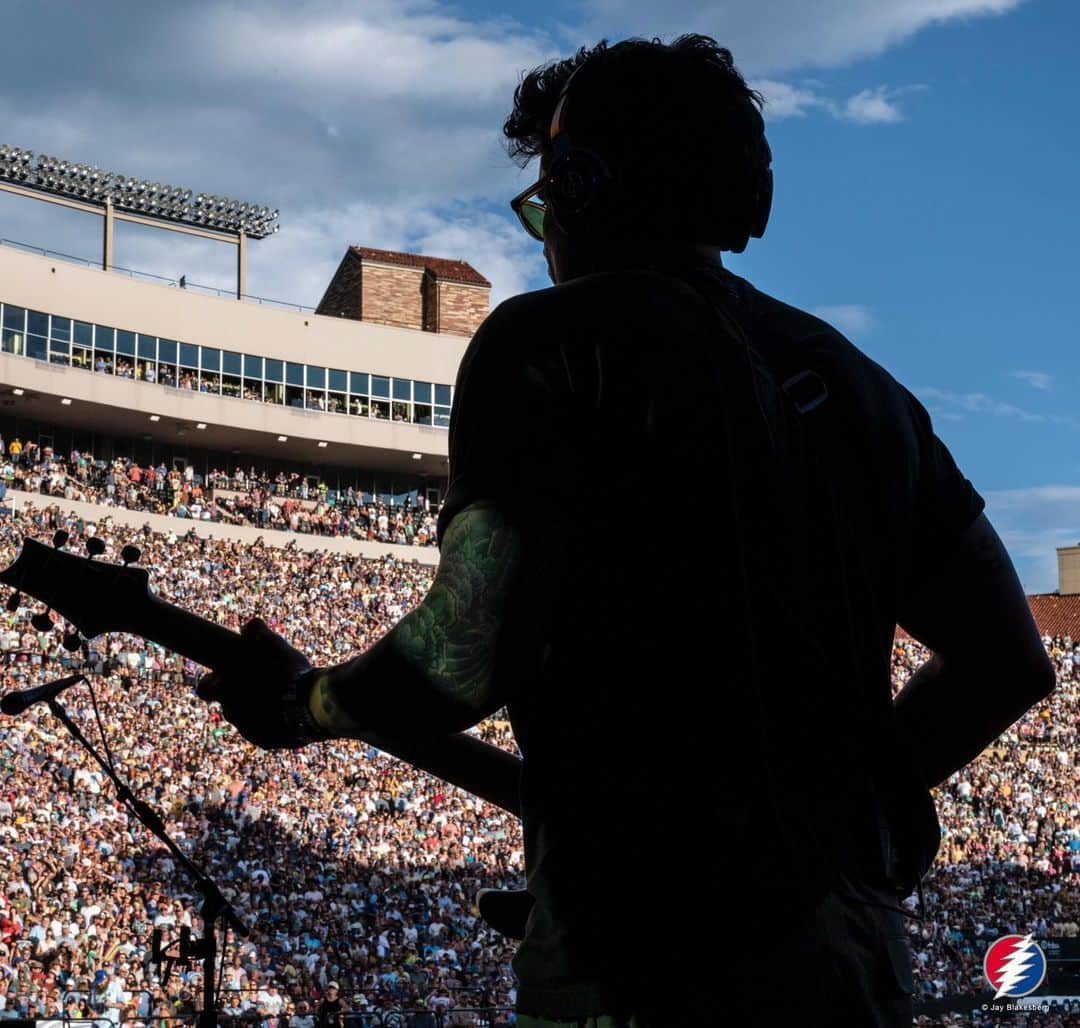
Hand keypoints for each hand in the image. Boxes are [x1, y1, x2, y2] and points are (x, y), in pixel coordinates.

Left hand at [196, 618, 315, 749]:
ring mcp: (249, 732)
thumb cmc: (288, 672)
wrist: (314, 707)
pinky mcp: (268, 743)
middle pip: (230, 703)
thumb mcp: (274, 644)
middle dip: (243, 694)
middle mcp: (232, 714)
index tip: (226, 675)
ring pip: (248, 718)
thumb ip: (257, 631)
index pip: (204, 689)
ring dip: (259, 709)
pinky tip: (291, 710)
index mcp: (226, 691)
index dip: (214, 682)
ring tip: (283, 696)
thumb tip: (249, 626)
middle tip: (265, 682)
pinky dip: (274, 722)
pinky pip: (266, 731)